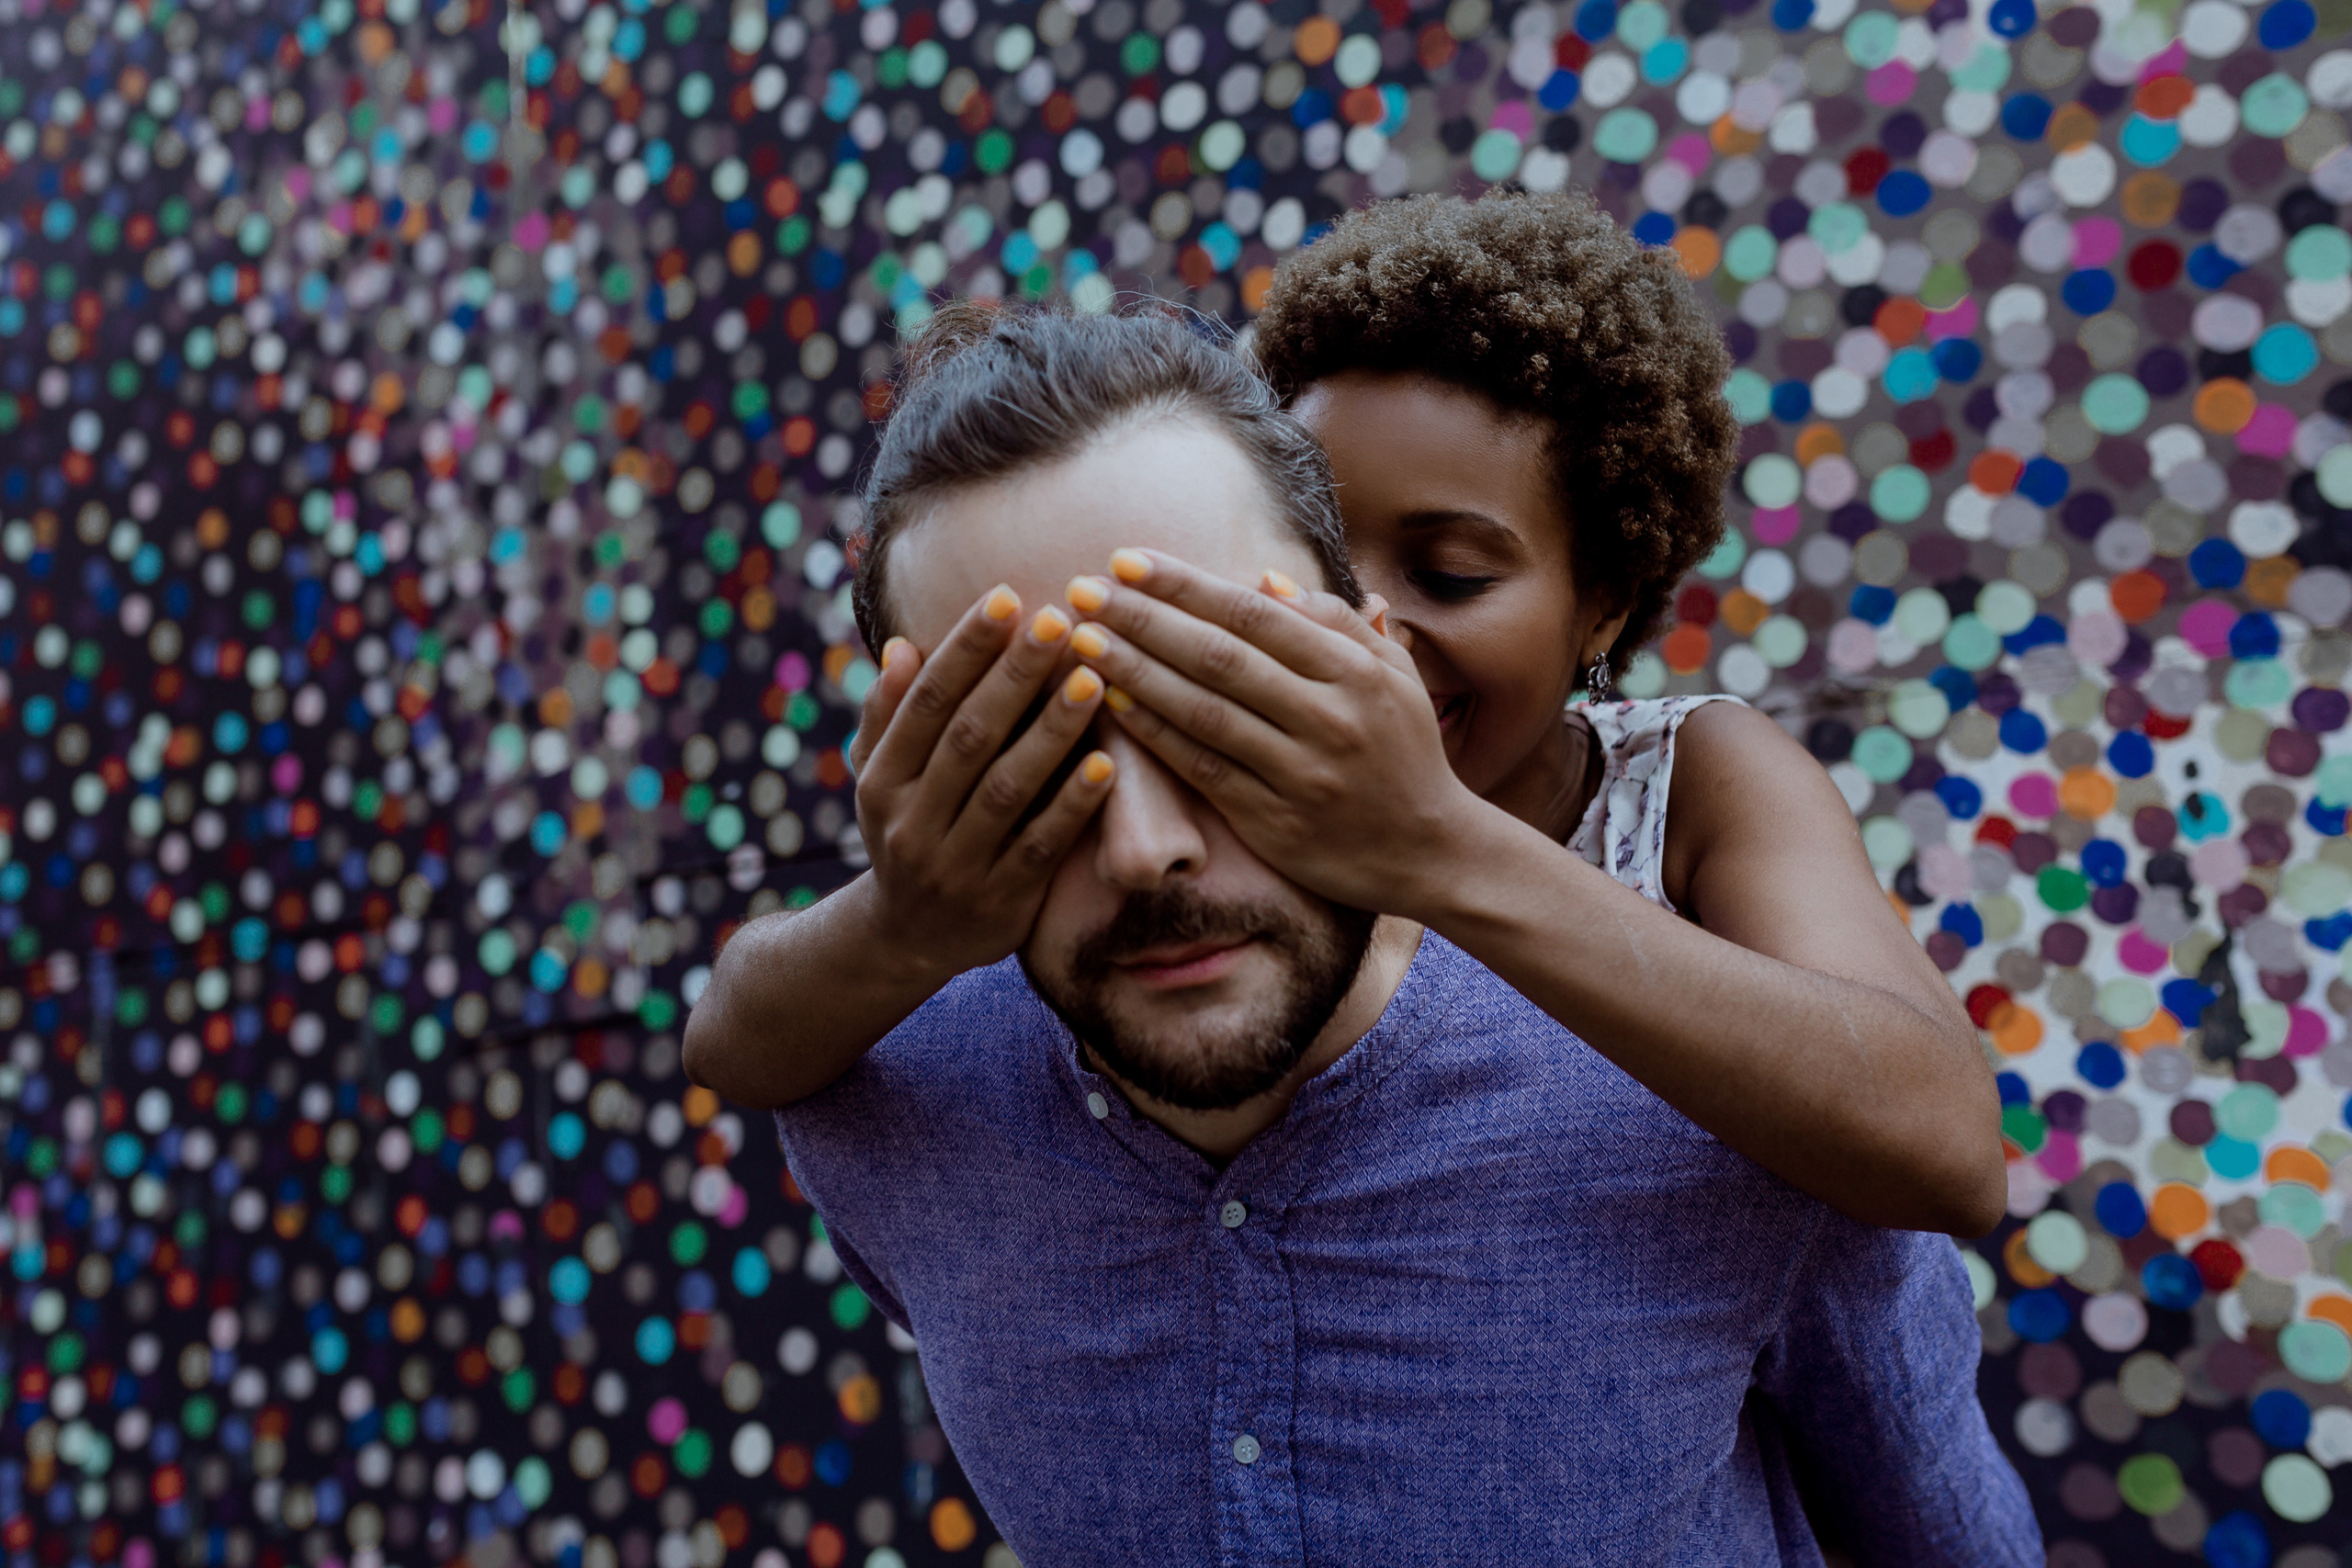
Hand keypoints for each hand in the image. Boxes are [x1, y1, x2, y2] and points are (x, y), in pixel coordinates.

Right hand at [850, 585, 1115, 978]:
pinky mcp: (1002, 902)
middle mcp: (911, 823)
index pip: (926, 703)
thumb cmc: (907, 830)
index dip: (966, 649)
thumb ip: (888, 714)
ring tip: (1094, 680)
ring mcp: (956, 865)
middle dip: (1015, 677)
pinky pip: (1041, 847)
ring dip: (1052, 732)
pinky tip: (1107, 765)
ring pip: (1008, 789)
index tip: (1007, 597)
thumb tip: (900, 646)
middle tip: (1061, 622)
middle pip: (969, 737)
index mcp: (882, 781)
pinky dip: (1073, 805)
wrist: (907, 940)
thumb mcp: (881, 778)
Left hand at [1060, 549, 1487, 918]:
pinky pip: (1203, 769)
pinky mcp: (1276, 821)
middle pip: (1219, 657)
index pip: (1253, 615)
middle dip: (1143, 618)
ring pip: (1203, 711)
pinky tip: (1112, 704)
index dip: (1185, 585)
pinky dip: (1155, 734)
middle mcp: (1329, 717)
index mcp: (1355, 671)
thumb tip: (1263, 581)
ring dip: (1136, 672)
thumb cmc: (1403, 749)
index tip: (1126, 560)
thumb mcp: (1392, 673)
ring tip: (1083, 640)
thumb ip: (1334, 622)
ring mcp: (1300, 772)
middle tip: (1082, 589)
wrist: (1431, 849)